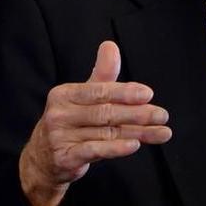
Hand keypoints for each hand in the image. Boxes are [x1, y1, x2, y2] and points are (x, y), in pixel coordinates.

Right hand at [18, 41, 171, 205]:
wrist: (43, 159)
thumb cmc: (70, 123)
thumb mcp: (84, 98)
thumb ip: (101, 75)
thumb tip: (111, 45)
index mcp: (64, 94)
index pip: (99, 91)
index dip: (124, 92)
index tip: (148, 94)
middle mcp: (59, 114)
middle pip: (105, 112)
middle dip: (137, 114)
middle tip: (162, 115)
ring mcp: (60, 137)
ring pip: (105, 133)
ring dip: (137, 133)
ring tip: (161, 132)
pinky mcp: (65, 158)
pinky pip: (94, 151)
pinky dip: (116, 148)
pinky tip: (134, 145)